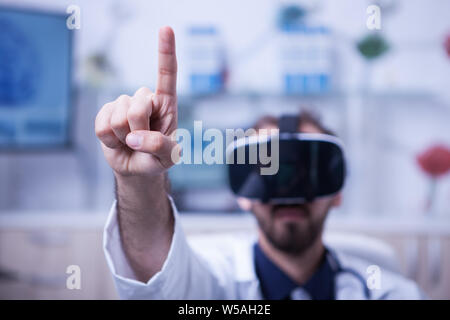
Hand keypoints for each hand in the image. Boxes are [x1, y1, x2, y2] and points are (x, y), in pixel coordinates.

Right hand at [95, 26, 178, 177]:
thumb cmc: (157, 159)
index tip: (165, 28)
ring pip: (118, 116)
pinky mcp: (105, 113)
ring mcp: (123, 105)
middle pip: (137, 106)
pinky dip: (109, 140)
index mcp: (165, 104)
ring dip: (123, 137)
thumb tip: (135, 136)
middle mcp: (145, 100)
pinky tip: (116, 141)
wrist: (136, 167)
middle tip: (142, 141)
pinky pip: (102, 125)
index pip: (167, 74)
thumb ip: (161, 147)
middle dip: (139, 130)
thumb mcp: (170, 157)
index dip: (165, 52)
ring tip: (130, 142)